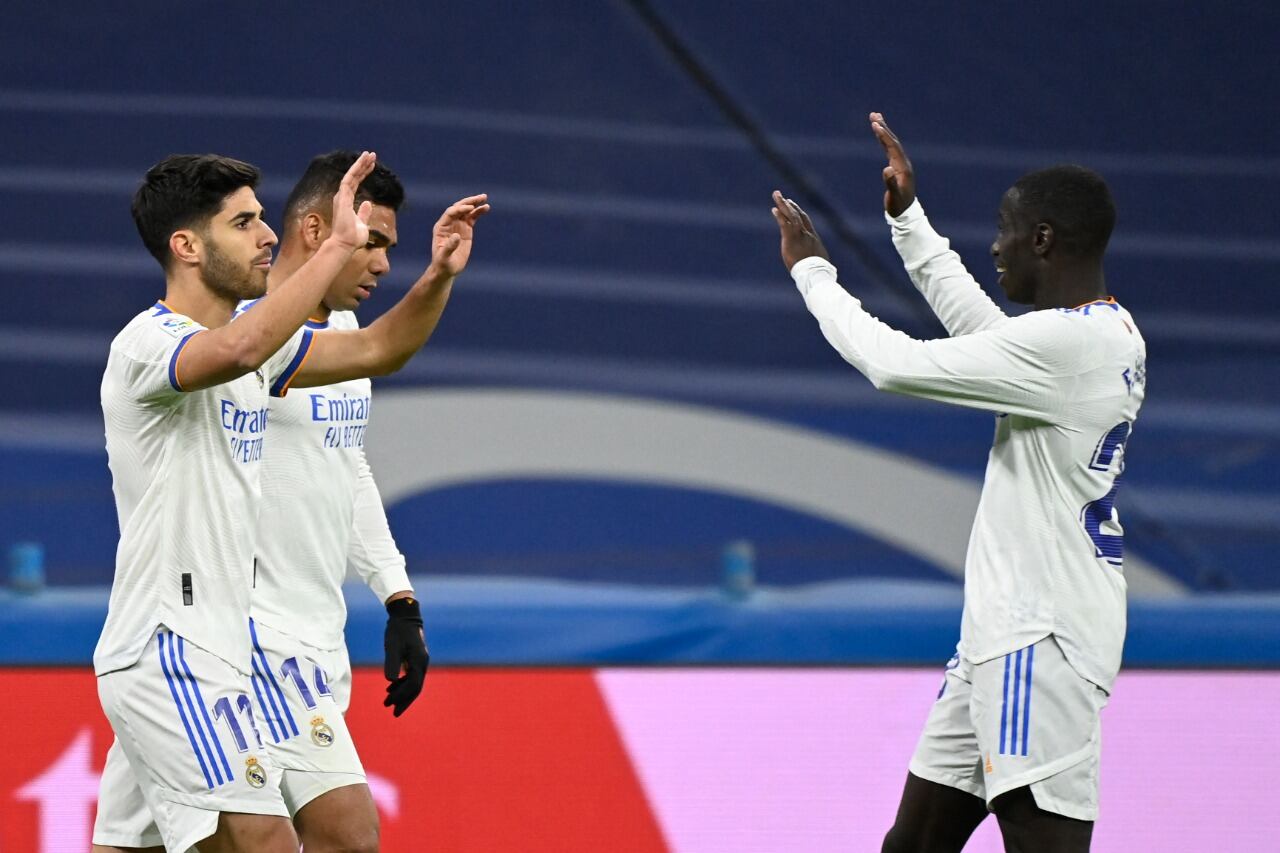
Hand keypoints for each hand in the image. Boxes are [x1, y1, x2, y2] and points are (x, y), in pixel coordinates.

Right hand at [329, 151, 376, 251]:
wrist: (346, 244)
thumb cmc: (352, 237)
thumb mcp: (362, 223)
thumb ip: (364, 213)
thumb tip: (368, 203)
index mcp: (346, 202)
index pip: (355, 183)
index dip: (363, 173)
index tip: (372, 165)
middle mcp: (342, 197)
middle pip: (353, 176)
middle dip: (363, 165)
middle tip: (372, 155)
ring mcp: (341, 196)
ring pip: (351, 175)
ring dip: (360, 164)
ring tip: (370, 155)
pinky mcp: (342, 197)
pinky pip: (349, 179)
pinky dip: (356, 170)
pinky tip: (363, 162)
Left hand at [383, 594, 428, 716]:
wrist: (405, 615)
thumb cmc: (398, 631)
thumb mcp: (392, 647)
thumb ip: (392, 664)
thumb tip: (391, 681)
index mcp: (418, 662)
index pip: (412, 686)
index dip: (402, 697)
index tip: (390, 705)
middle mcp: (422, 663)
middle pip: (415, 688)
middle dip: (404, 700)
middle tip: (393, 712)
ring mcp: (420, 660)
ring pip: (413, 682)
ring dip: (402, 693)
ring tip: (388, 700)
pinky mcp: (415, 657)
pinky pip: (411, 675)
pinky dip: (402, 683)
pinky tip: (391, 686)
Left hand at [428, 194, 489, 277]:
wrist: (447, 269)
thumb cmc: (443, 264)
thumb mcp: (444, 257)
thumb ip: (449, 246)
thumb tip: (456, 235)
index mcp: (441, 227)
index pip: (450, 213)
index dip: (460, 209)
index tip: (470, 208)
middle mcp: (449, 223)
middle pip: (459, 208)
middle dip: (469, 202)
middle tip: (480, 197)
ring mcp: (458, 225)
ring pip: (466, 211)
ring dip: (475, 204)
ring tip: (484, 198)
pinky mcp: (466, 229)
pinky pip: (472, 217)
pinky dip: (478, 212)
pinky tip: (486, 208)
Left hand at [771, 190, 829, 269]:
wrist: (816, 273)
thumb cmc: (818, 273)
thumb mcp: (819, 262)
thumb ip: (815, 258)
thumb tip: (817, 264)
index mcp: (813, 238)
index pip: (805, 221)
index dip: (798, 211)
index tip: (792, 204)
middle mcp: (807, 233)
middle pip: (798, 215)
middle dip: (789, 204)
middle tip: (782, 196)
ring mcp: (800, 235)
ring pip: (791, 216)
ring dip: (783, 204)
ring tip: (776, 195)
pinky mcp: (791, 239)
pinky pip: (785, 225)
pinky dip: (780, 216)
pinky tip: (774, 209)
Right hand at [870, 112, 915, 216]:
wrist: (905, 213)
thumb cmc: (898, 205)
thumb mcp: (894, 196)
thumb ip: (890, 183)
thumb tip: (886, 170)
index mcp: (902, 167)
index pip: (892, 147)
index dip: (883, 136)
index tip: (875, 125)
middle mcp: (903, 163)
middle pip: (892, 141)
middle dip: (883, 128)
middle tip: (874, 115)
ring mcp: (900, 164)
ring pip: (891, 144)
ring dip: (884, 132)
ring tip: (875, 120)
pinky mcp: (897, 167)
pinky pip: (889, 150)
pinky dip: (884, 141)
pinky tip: (880, 136)